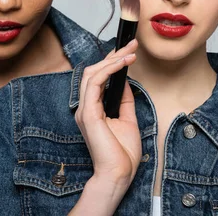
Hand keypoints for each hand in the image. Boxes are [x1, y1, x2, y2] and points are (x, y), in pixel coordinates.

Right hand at [74, 39, 141, 188]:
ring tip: (131, 51)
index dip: (112, 61)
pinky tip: (123, 63)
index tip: (129, 50)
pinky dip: (109, 70)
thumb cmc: (122, 153)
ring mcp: (85, 110)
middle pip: (94, 71)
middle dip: (113, 55)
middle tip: (132, 44)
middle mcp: (86, 107)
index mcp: (93, 109)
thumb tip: (126, 81)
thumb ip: (124, 100)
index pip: (98, 77)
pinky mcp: (88, 114)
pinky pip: (95, 84)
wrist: (119, 174)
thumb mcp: (127, 119)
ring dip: (112, 59)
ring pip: (92, 74)